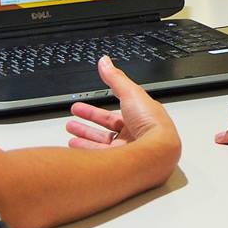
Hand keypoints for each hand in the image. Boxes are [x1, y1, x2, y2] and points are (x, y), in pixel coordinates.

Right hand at [65, 57, 180, 153]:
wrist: (157, 152)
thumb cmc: (152, 124)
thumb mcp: (131, 93)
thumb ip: (116, 78)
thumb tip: (105, 62)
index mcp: (138, 119)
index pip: (112, 115)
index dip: (94, 110)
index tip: (80, 106)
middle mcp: (133, 137)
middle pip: (105, 130)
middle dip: (87, 123)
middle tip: (72, 119)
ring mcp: (126, 152)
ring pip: (100, 144)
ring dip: (84, 136)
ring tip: (70, 131)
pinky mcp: (120, 165)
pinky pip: (99, 157)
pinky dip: (85, 151)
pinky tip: (74, 147)